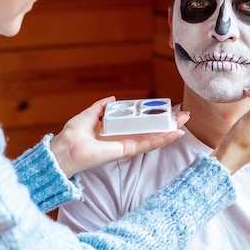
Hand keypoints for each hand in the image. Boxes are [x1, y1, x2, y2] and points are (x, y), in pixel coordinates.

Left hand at [50, 96, 188, 177]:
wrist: (65, 149)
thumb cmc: (72, 135)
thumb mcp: (88, 115)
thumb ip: (100, 108)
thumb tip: (112, 99)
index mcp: (116, 131)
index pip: (140, 124)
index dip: (154, 118)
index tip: (166, 111)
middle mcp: (123, 139)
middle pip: (151, 131)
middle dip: (167, 124)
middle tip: (183, 116)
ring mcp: (126, 146)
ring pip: (153, 138)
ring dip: (169, 130)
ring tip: (184, 123)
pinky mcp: (125, 151)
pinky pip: (146, 145)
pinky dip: (161, 139)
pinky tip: (174, 133)